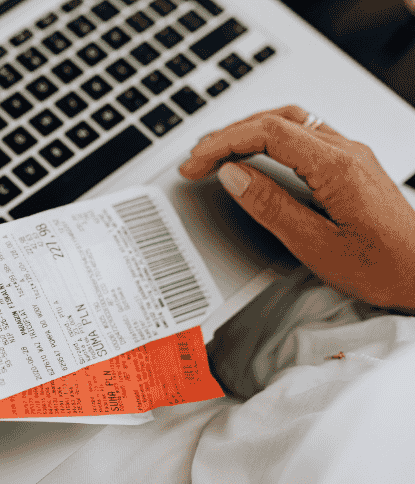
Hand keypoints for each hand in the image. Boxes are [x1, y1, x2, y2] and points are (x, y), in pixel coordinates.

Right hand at [179, 104, 414, 313]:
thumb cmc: (384, 267)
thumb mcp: (316, 246)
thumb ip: (271, 206)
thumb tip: (234, 176)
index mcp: (337, 166)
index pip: (269, 133)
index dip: (224, 143)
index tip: (196, 163)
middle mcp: (347, 152)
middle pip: (279, 119)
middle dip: (230, 134)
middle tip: (197, 159)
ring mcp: (352, 156)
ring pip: (293, 122)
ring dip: (251, 131)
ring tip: (220, 152)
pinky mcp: (353, 166)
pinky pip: (306, 136)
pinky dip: (271, 139)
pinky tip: (258, 156)